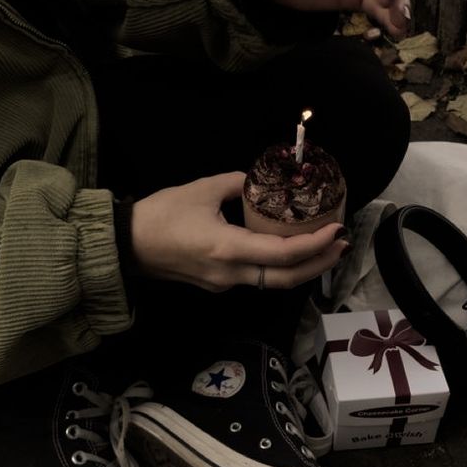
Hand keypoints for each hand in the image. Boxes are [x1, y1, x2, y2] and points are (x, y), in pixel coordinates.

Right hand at [130, 172, 348, 291]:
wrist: (124, 246)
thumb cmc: (160, 215)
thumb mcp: (202, 189)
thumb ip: (237, 183)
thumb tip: (260, 182)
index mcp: (227, 250)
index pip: (283, 254)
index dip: (315, 244)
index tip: (338, 229)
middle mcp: (230, 275)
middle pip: (286, 279)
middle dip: (319, 264)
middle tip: (342, 244)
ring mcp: (223, 285)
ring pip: (272, 282)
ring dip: (301, 267)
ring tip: (324, 246)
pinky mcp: (216, 285)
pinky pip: (255, 278)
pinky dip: (278, 266)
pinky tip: (288, 249)